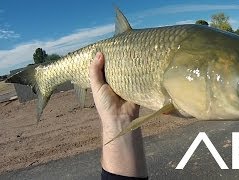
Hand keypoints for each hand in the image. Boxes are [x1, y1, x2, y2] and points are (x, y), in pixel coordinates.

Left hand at [89, 52, 146, 176]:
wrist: (120, 119)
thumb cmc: (105, 105)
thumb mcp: (96, 87)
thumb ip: (95, 71)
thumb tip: (99, 53)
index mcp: (105, 79)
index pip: (106, 64)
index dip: (107, 54)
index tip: (111, 43)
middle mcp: (116, 79)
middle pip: (118, 64)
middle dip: (121, 56)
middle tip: (126, 42)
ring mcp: (128, 82)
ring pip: (129, 69)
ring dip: (131, 61)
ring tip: (135, 48)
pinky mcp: (137, 85)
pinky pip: (139, 76)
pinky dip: (140, 69)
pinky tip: (143, 59)